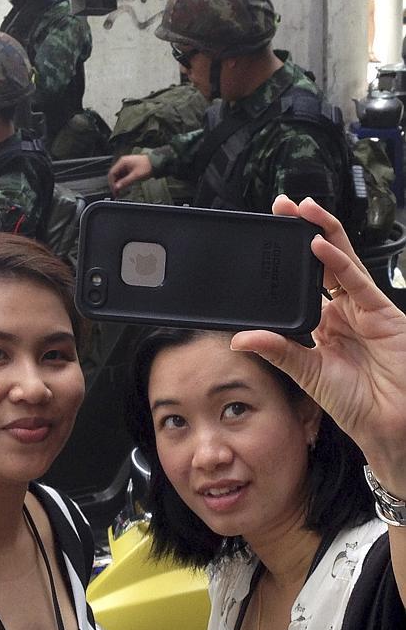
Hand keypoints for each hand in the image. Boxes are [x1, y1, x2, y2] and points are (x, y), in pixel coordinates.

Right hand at [108, 154, 152, 194]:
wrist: (156, 163)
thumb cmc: (148, 166)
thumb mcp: (136, 176)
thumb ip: (125, 182)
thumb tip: (117, 187)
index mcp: (122, 162)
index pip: (112, 173)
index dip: (112, 183)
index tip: (114, 191)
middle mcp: (123, 162)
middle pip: (114, 175)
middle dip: (114, 184)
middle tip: (116, 193)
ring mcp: (126, 165)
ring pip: (118, 176)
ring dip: (118, 183)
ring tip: (120, 191)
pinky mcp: (130, 168)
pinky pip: (123, 175)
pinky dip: (122, 181)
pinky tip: (124, 186)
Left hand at [231, 196, 405, 494]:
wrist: (390, 423)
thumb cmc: (357, 404)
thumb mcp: (307, 373)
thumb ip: (277, 351)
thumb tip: (240, 338)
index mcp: (325, 325)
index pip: (303, 282)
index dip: (287, 259)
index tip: (266, 238)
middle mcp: (345, 311)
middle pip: (322, 261)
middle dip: (303, 231)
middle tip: (281, 206)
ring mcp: (364, 309)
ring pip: (341, 261)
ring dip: (322, 232)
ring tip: (301, 210)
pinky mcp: (382, 312)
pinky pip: (356, 281)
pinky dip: (338, 262)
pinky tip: (319, 245)